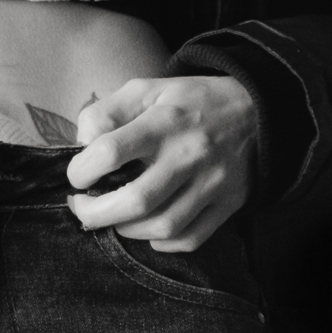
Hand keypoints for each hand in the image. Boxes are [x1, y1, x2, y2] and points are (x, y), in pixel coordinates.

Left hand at [64, 75, 256, 252]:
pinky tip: (148, 229)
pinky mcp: (228, 204)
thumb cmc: (188, 102)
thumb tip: (82, 145)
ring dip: (126, 230)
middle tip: (82, 208)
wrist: (254, 111)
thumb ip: (106, 112)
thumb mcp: (145, 89)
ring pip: (163, 226)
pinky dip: (163, 243)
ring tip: (114, 217)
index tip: (76, 175)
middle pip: (136, 200)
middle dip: (96, 213)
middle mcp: (189, 153)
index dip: (82, 169)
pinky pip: (191, 239)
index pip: (111, 151)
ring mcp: (212, 182)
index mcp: (164, 120)